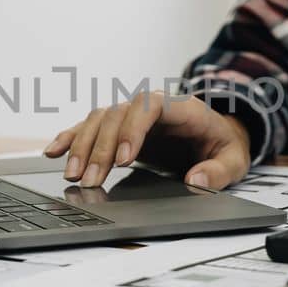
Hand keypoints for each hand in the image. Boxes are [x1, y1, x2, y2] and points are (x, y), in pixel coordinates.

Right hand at [43, 92, 252, 189]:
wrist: (217, 133)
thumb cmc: (223, 145)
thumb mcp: (234, 160)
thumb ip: (218, 171)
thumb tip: (196, 181)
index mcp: (181, 108)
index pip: (149, 107)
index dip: (133, 130)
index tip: (124, 160)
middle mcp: (150, 105)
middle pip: (117, 115)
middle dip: (101, 148)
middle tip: (92, 181)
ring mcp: (132, 114)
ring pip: (98, 119)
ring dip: (83, 146)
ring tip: (73, 175)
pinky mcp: (119, 127)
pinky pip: (89, 126)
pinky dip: (70, 137)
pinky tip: (53, 151)